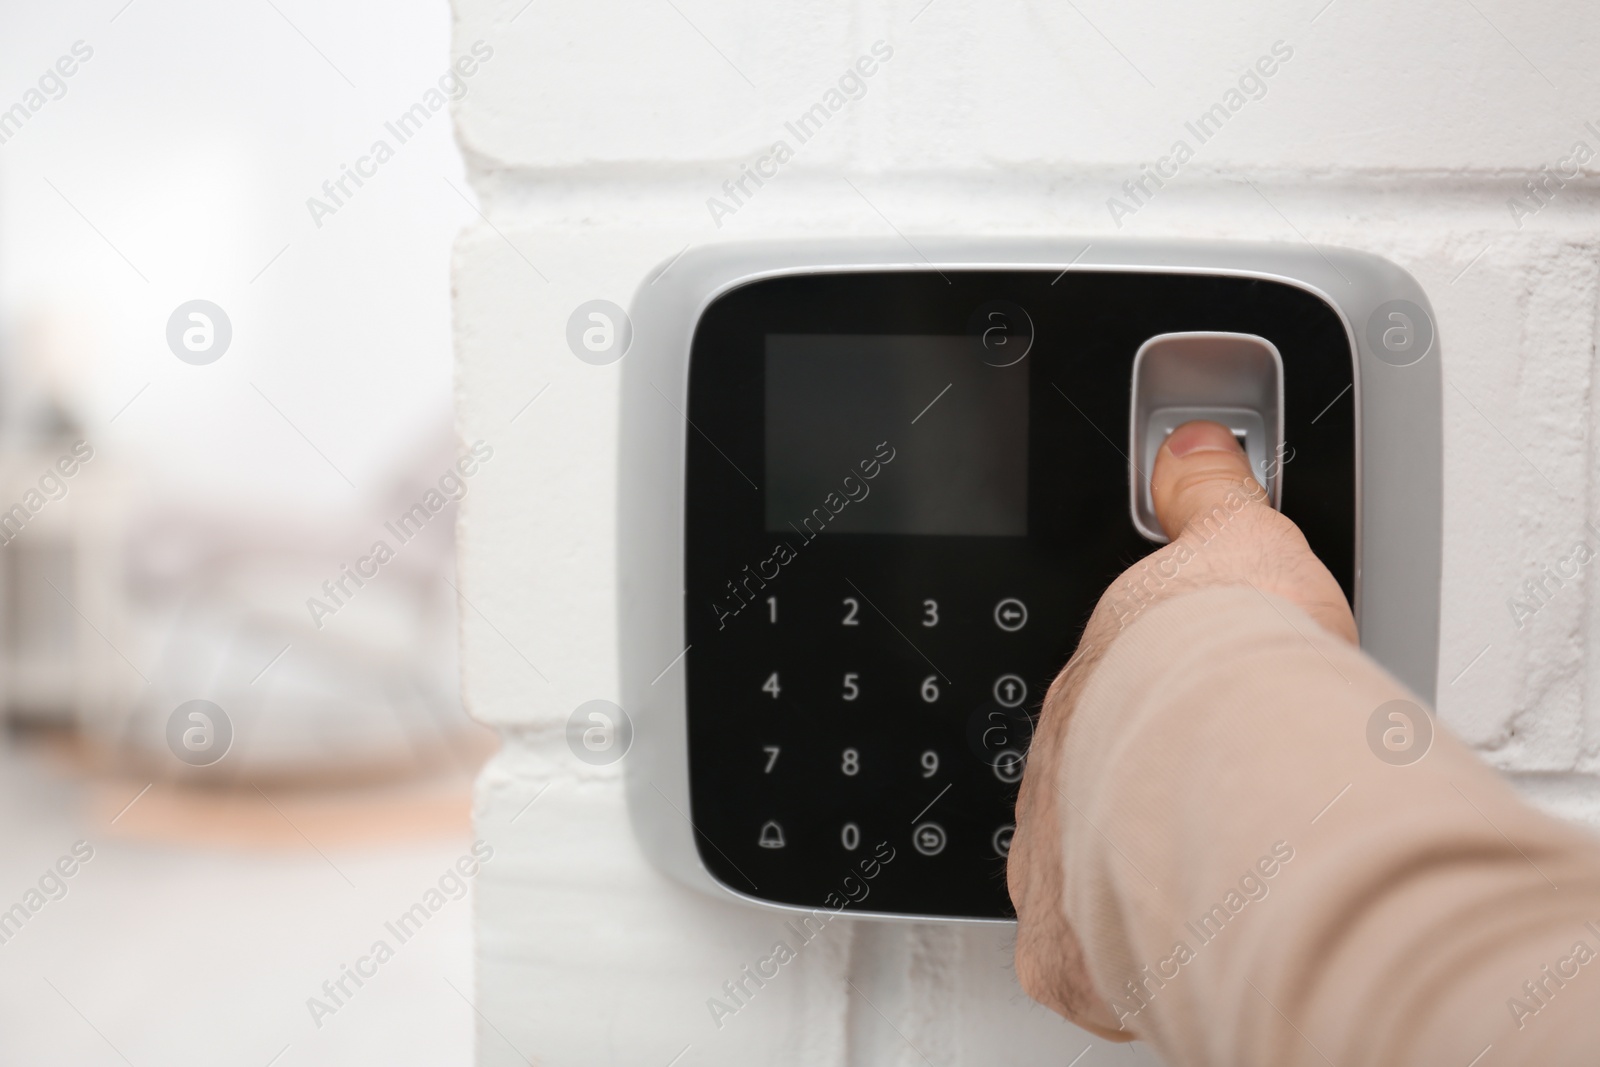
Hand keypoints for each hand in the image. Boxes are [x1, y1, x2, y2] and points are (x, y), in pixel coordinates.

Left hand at [1006, 420, 1354, 1035]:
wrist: (1224, 755)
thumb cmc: (1225, 665)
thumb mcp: (1231, 540)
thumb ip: (1209, 497)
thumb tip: (1194, 452)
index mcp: (1088, 696)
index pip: (1102, 713)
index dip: (1144, 724)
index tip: (1183, 740)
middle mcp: (1057, 777)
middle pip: (1085, 796)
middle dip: (1134, 802)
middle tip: (1203, 815)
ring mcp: (1054, 862)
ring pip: (1081, 881)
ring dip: (1129, 882)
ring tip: (1203, 888)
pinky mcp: (1069, 949)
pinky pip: (1086, 966)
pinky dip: (1127, 965)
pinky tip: (1178, 954)